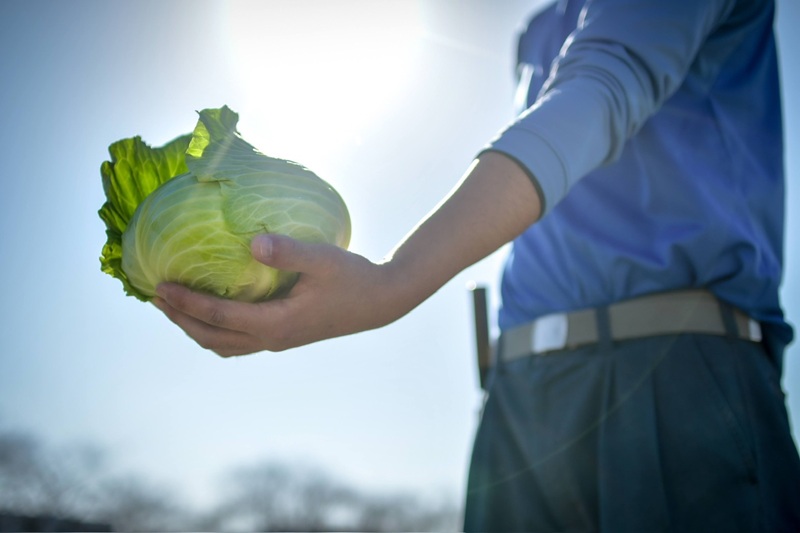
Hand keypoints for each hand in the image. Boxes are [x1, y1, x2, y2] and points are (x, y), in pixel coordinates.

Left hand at [153, 152, 540, 356]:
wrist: (381, 301)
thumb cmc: (353, 277)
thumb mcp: (323, 258)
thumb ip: (288, 251)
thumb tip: (252, 243)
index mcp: (278, 323)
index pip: (220, 317)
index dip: (187, 303)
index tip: (160, 286)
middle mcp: (273, 338)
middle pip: (213, 338)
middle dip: (181, 319)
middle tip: (155, 296)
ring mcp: (278, 340)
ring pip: (224, 345)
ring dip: (195, 328)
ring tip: (173, 307)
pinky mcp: (283, 335)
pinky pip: (238, 341)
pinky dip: (215, 330)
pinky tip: (211, 310)